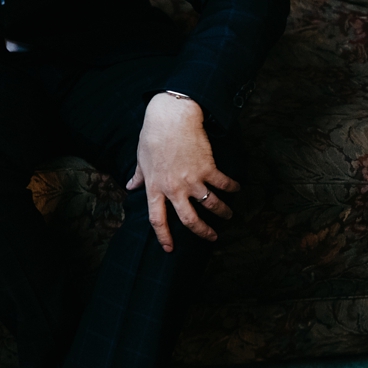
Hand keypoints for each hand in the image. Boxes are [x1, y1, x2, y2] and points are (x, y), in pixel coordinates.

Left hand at [126, 93, 239, 251]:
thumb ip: (138, 177)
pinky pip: (223, 184)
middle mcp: (174, 189)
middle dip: (202, 232)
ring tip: (228, 214)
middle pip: (189, 220)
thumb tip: (130, 186)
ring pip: (211, 205)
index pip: (157, 220)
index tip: (170, 248)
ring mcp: (192, 180)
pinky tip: (236, 189)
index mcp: (155, 188)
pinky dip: (232, 188)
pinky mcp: (208, 168)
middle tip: (212, 237)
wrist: (172, 118)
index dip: (164, 237)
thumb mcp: (141, 159)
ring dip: (222, 212)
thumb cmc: (152, 136)